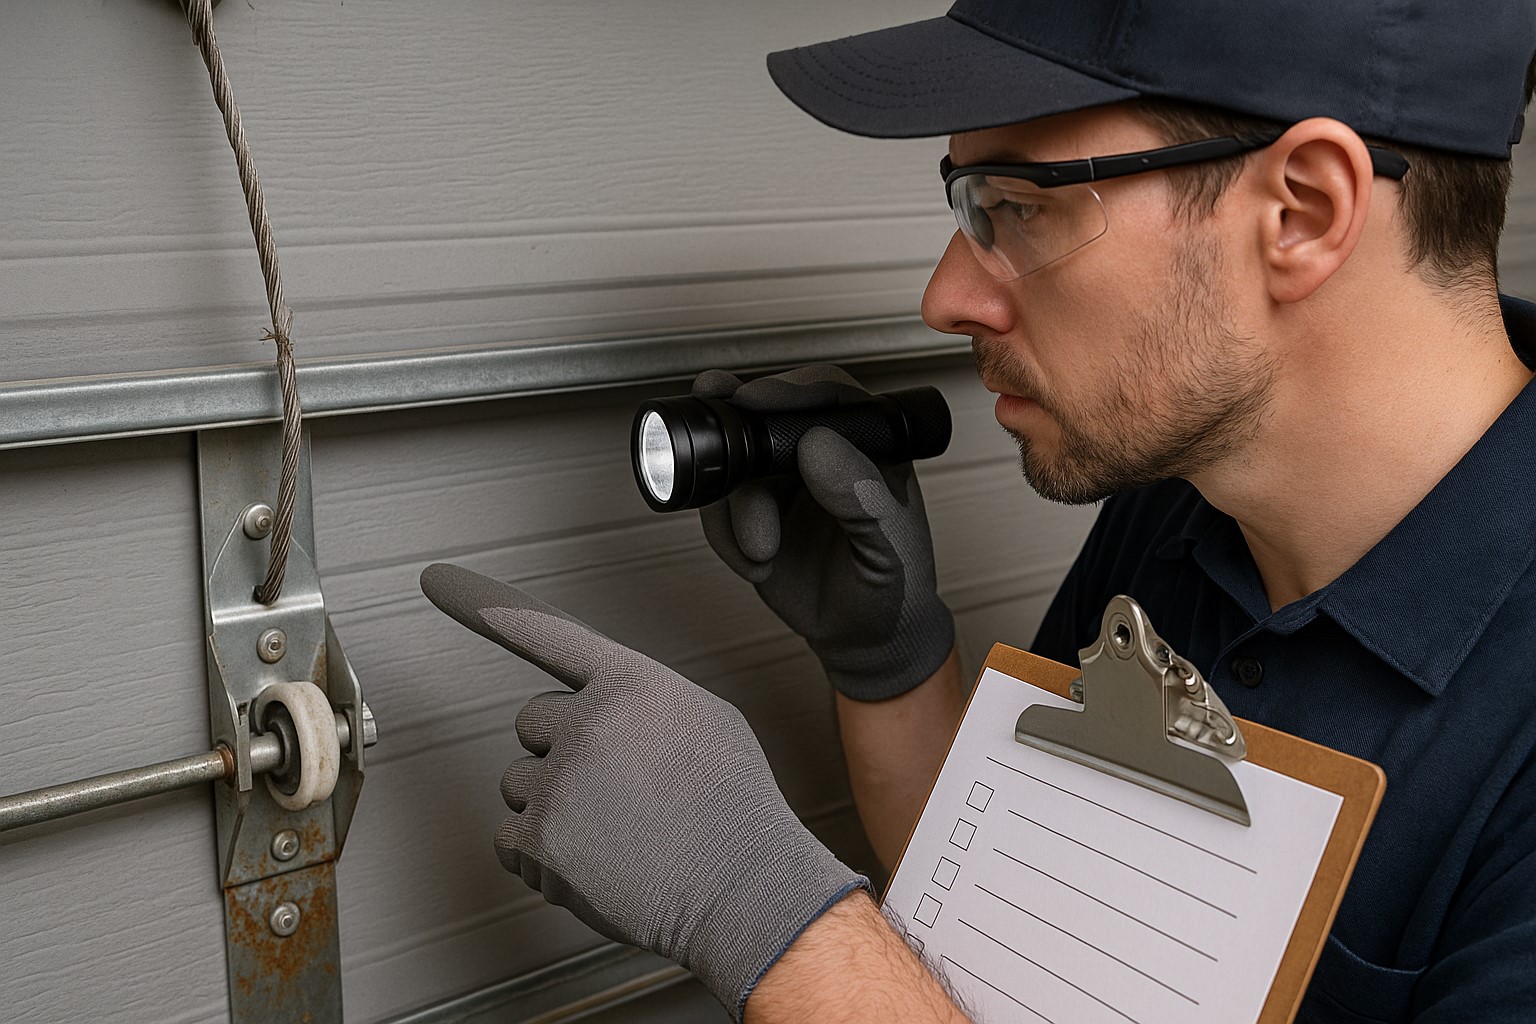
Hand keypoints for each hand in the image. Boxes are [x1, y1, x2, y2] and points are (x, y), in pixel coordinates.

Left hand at [419, 563, 866, 1019]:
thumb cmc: (732, 808)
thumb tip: (598, 704)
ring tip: (617, 831)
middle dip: (560, 751)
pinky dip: (541, 855)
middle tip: (617, 787)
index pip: (547, 631)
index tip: (436, 579)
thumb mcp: (702, 718)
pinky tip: (597, 861)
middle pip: (531, 723)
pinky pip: (509, 840)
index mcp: (630, 683)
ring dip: (552, 806)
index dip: (486, 602)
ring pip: (517, 783)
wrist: (742, 887)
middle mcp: (588, 723)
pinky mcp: (543, 841)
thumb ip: (638, 697)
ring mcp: (561, 783)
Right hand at [692, 365, 954, 700]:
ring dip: (735, 510)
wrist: (865, 638)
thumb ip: (860, 495)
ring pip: (732, 465)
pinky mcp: (751, 513)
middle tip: (726, 460)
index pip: (825, 394)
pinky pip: (717, 507)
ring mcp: (781, 482)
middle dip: (738, 440)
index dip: (784, 390)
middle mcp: (819, 455)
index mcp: (865, 444)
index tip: (754, 402)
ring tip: (763, 549)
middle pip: (764, 417)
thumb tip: (819, 444)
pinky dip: (723, 536)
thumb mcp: (889, 546)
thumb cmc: (895, 588)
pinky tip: (756, 561)